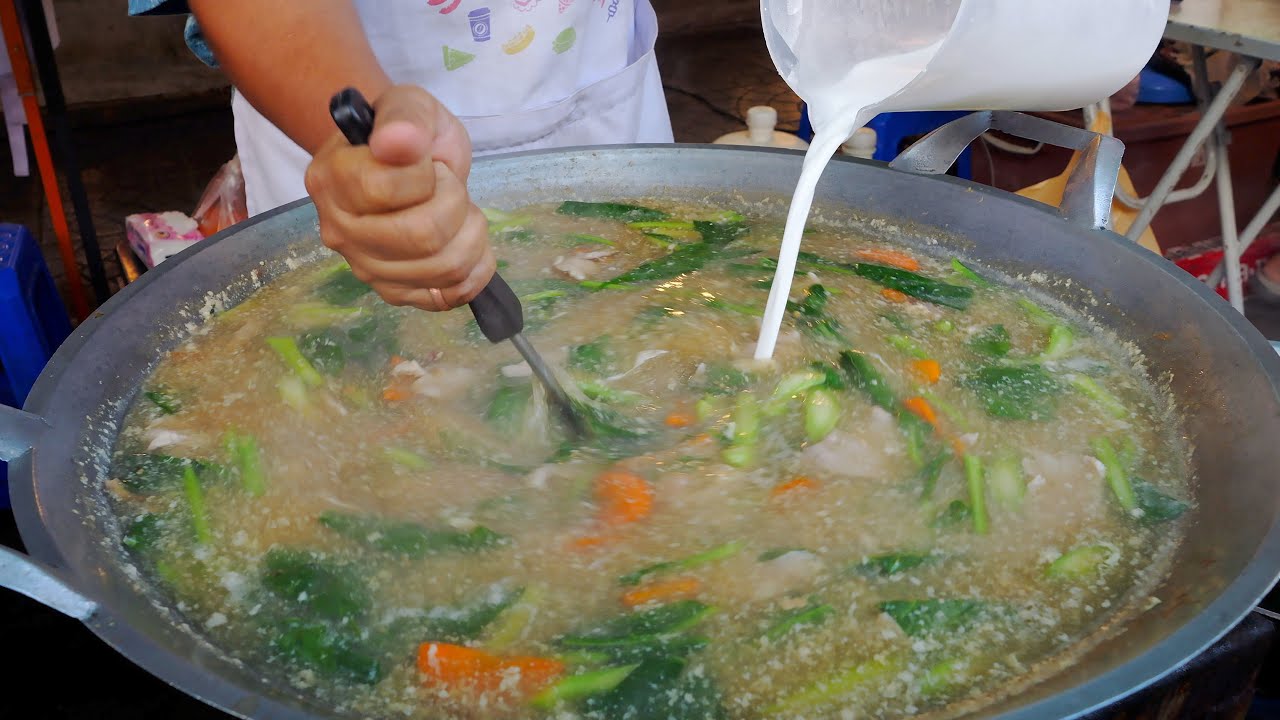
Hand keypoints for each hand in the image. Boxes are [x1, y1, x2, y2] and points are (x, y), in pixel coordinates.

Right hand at [304, 85, 494, 310]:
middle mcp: (339, 230)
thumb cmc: (409, 133)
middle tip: (448, 186)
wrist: (412, 162)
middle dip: (455, 203)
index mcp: (331, 179)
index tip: (426, 162)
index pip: (385, 188)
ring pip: (443, 267)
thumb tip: (396, 142)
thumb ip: (404, 118)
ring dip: (472, 234)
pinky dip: (474, 269)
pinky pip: (448, 296)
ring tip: (460, 211)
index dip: (424, 174)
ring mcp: (365, 267)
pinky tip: (467, 243)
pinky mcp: (395, 292)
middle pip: (421, 236)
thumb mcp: (409, 105)